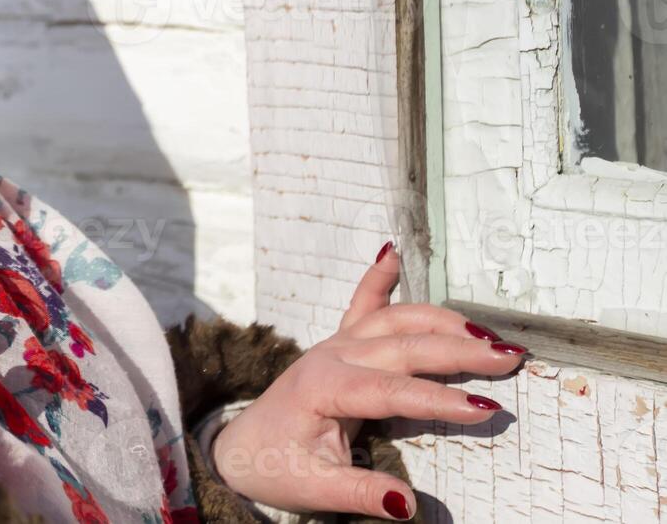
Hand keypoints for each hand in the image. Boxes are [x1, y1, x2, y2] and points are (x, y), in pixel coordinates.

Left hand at [210, 243, 525, 519]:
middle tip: (510, 359)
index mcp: (323, 388)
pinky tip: (391, 252)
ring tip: (488, 331)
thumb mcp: (314, 488)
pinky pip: (361, 304)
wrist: (240, 449)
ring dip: (441, 321)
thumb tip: (407, 506)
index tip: (485, 410)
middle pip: (402, 346)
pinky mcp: (338, 343)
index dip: (438, 399)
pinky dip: (377, 277)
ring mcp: (335, 344)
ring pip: (394, 320)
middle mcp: (330, 356)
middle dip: (459, 350)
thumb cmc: (275, 467)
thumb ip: (360, 493)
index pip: (391, 391)